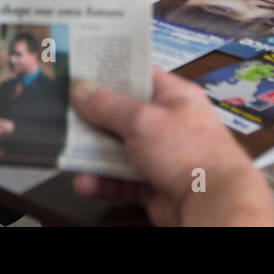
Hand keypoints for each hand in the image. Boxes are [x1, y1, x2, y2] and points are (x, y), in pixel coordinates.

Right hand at [70, 68, 273, 226]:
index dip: (109, 71)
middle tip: (61, 113)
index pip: (138, 75)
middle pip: (122, 114)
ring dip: (93, 153)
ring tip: (66, 151)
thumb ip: (108, 105)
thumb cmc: (185, 150)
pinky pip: (121, 179)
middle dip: (93, 116)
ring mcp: (160, 156)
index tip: (78, 69)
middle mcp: (167, 123)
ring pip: (118, 149)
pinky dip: (103, 181)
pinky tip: (83, 182)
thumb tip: (79, 88)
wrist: (212, 204)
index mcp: (174, 96)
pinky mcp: (152, 185)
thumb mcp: (142, 120)